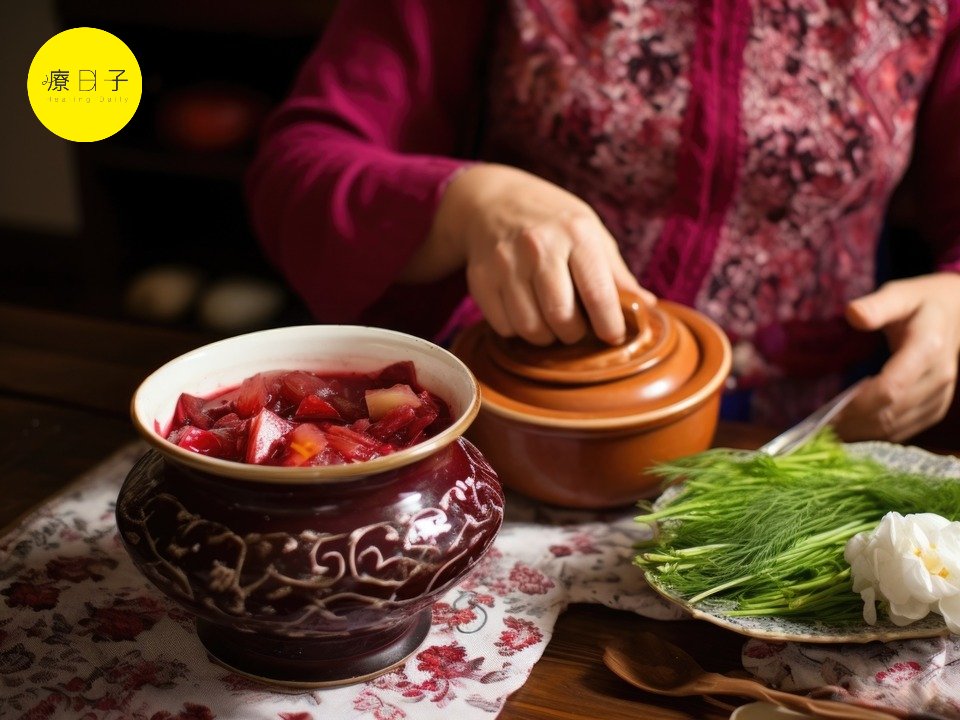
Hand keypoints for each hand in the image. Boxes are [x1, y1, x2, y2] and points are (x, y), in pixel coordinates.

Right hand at [407, 164, 651, 344]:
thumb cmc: (553, 221)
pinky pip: (504, 326)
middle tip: (578, 329)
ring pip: (531, 327)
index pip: (598, 294)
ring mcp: (505, 262)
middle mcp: (538, 246)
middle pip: (562, 317)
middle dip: (575, 334)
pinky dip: (518, 330)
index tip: (613, 337)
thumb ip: (616, 273)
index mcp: (576, 232)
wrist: (493, 201)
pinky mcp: (480, 279)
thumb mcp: (591, 233)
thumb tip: (646, 306)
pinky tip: (526, 312)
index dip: (610, 325)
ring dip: (546, 336)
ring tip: (552, 323)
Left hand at [835, 273, 959, 441]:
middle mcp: (940, 376)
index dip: (860, 404)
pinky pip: (905, 429)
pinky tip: (852, 430)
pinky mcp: (935, 407)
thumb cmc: (919, 303)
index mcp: (928, 347)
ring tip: (829, 432)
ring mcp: (940, 395)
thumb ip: (876, 306)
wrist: (955, 315)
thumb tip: (852, 313)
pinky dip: (877, 433)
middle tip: (819, 427)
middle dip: (854, 422)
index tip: (830, 412)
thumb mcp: (898, 295)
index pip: (892, 387)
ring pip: (897, 425)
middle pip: (892, 411)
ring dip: (862, 432)